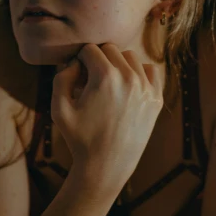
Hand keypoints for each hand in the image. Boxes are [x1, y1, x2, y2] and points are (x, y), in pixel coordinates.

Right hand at [50, 43, 163, 181]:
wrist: (106, 166)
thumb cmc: (79, 138)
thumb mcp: (58, 108)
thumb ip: (61, 77)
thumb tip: (74, 62)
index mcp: (105, 76)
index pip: (90, 49)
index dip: (79, 60)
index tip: (77, 77)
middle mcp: (129, 77)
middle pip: (110, 49)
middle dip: (97, 60)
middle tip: (90, 81)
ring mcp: (146, 88)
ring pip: (130, 57)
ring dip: (118, 65)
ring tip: (108, 85)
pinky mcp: (156, 99)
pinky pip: (150, 70)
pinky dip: (139, 72)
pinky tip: (127, 86)